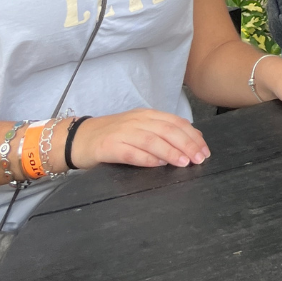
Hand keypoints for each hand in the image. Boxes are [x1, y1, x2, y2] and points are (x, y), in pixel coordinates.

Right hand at [69, 109, 210, 169]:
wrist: (77, 138)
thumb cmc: (113, 136)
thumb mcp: (139, 129)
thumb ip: (161, 133)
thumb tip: (188, 144)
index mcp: (147, 115)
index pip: (176, 122)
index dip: (193, 136)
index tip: (204, 150)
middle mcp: (137, 120)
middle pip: (168, 130)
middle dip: (187, 144)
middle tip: (200, 159)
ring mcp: (122, 132)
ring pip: (152, 140)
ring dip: (171, 151)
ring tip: (184, 163)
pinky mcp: (108, 146)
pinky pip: (130, 152)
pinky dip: (146, 158)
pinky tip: (157, 165)